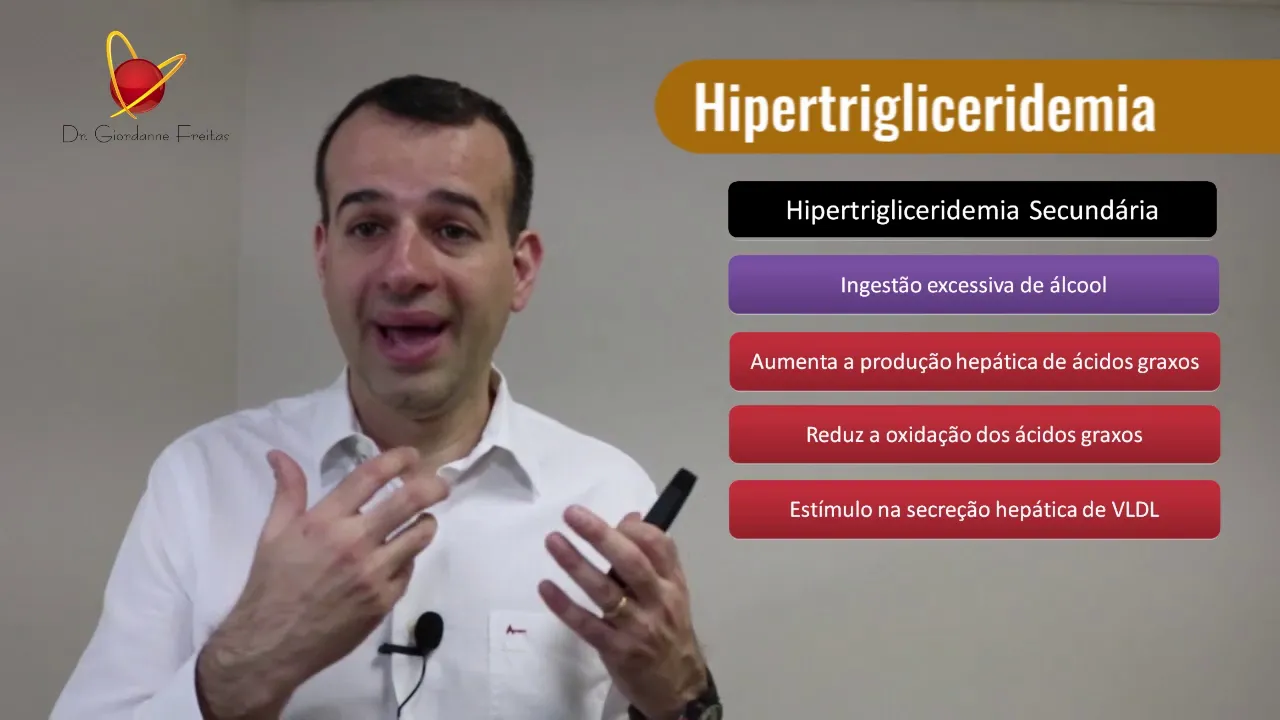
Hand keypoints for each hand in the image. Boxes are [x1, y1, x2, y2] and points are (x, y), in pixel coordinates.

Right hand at [195, 447, 448, 718]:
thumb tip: (279, 453)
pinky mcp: (384, 600)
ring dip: (425, 523)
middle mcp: (354, 542)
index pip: (371, 477)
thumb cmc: (271, 584)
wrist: (272, 643)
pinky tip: (399, 557)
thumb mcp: (273, 533)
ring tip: (422, 520)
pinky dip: (408, 558)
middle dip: (432, 486)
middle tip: (440, 483)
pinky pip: (409, 569)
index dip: (398, 459)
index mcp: (326, 521)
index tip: (411, 456)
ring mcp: (373, 573)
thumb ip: (287, 491)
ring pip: (419, 536)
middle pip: (408, 502)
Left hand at [538, 507, 706, 719]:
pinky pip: (587, 625)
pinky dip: (565, 606)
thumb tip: (629, 518)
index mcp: (672, 583)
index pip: (659, 546)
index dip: (634, 528)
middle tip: (572, 515)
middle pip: (631, 563)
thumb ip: (654, 557)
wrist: (678, 687)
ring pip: (605, 592)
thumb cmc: (668, 631)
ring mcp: (637, 627)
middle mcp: (658, 601)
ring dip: (576, 564)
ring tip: (553, 541)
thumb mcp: (672, 592)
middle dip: (600, 535)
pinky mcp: (617, 650)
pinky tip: (546, 587)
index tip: (613, 520)